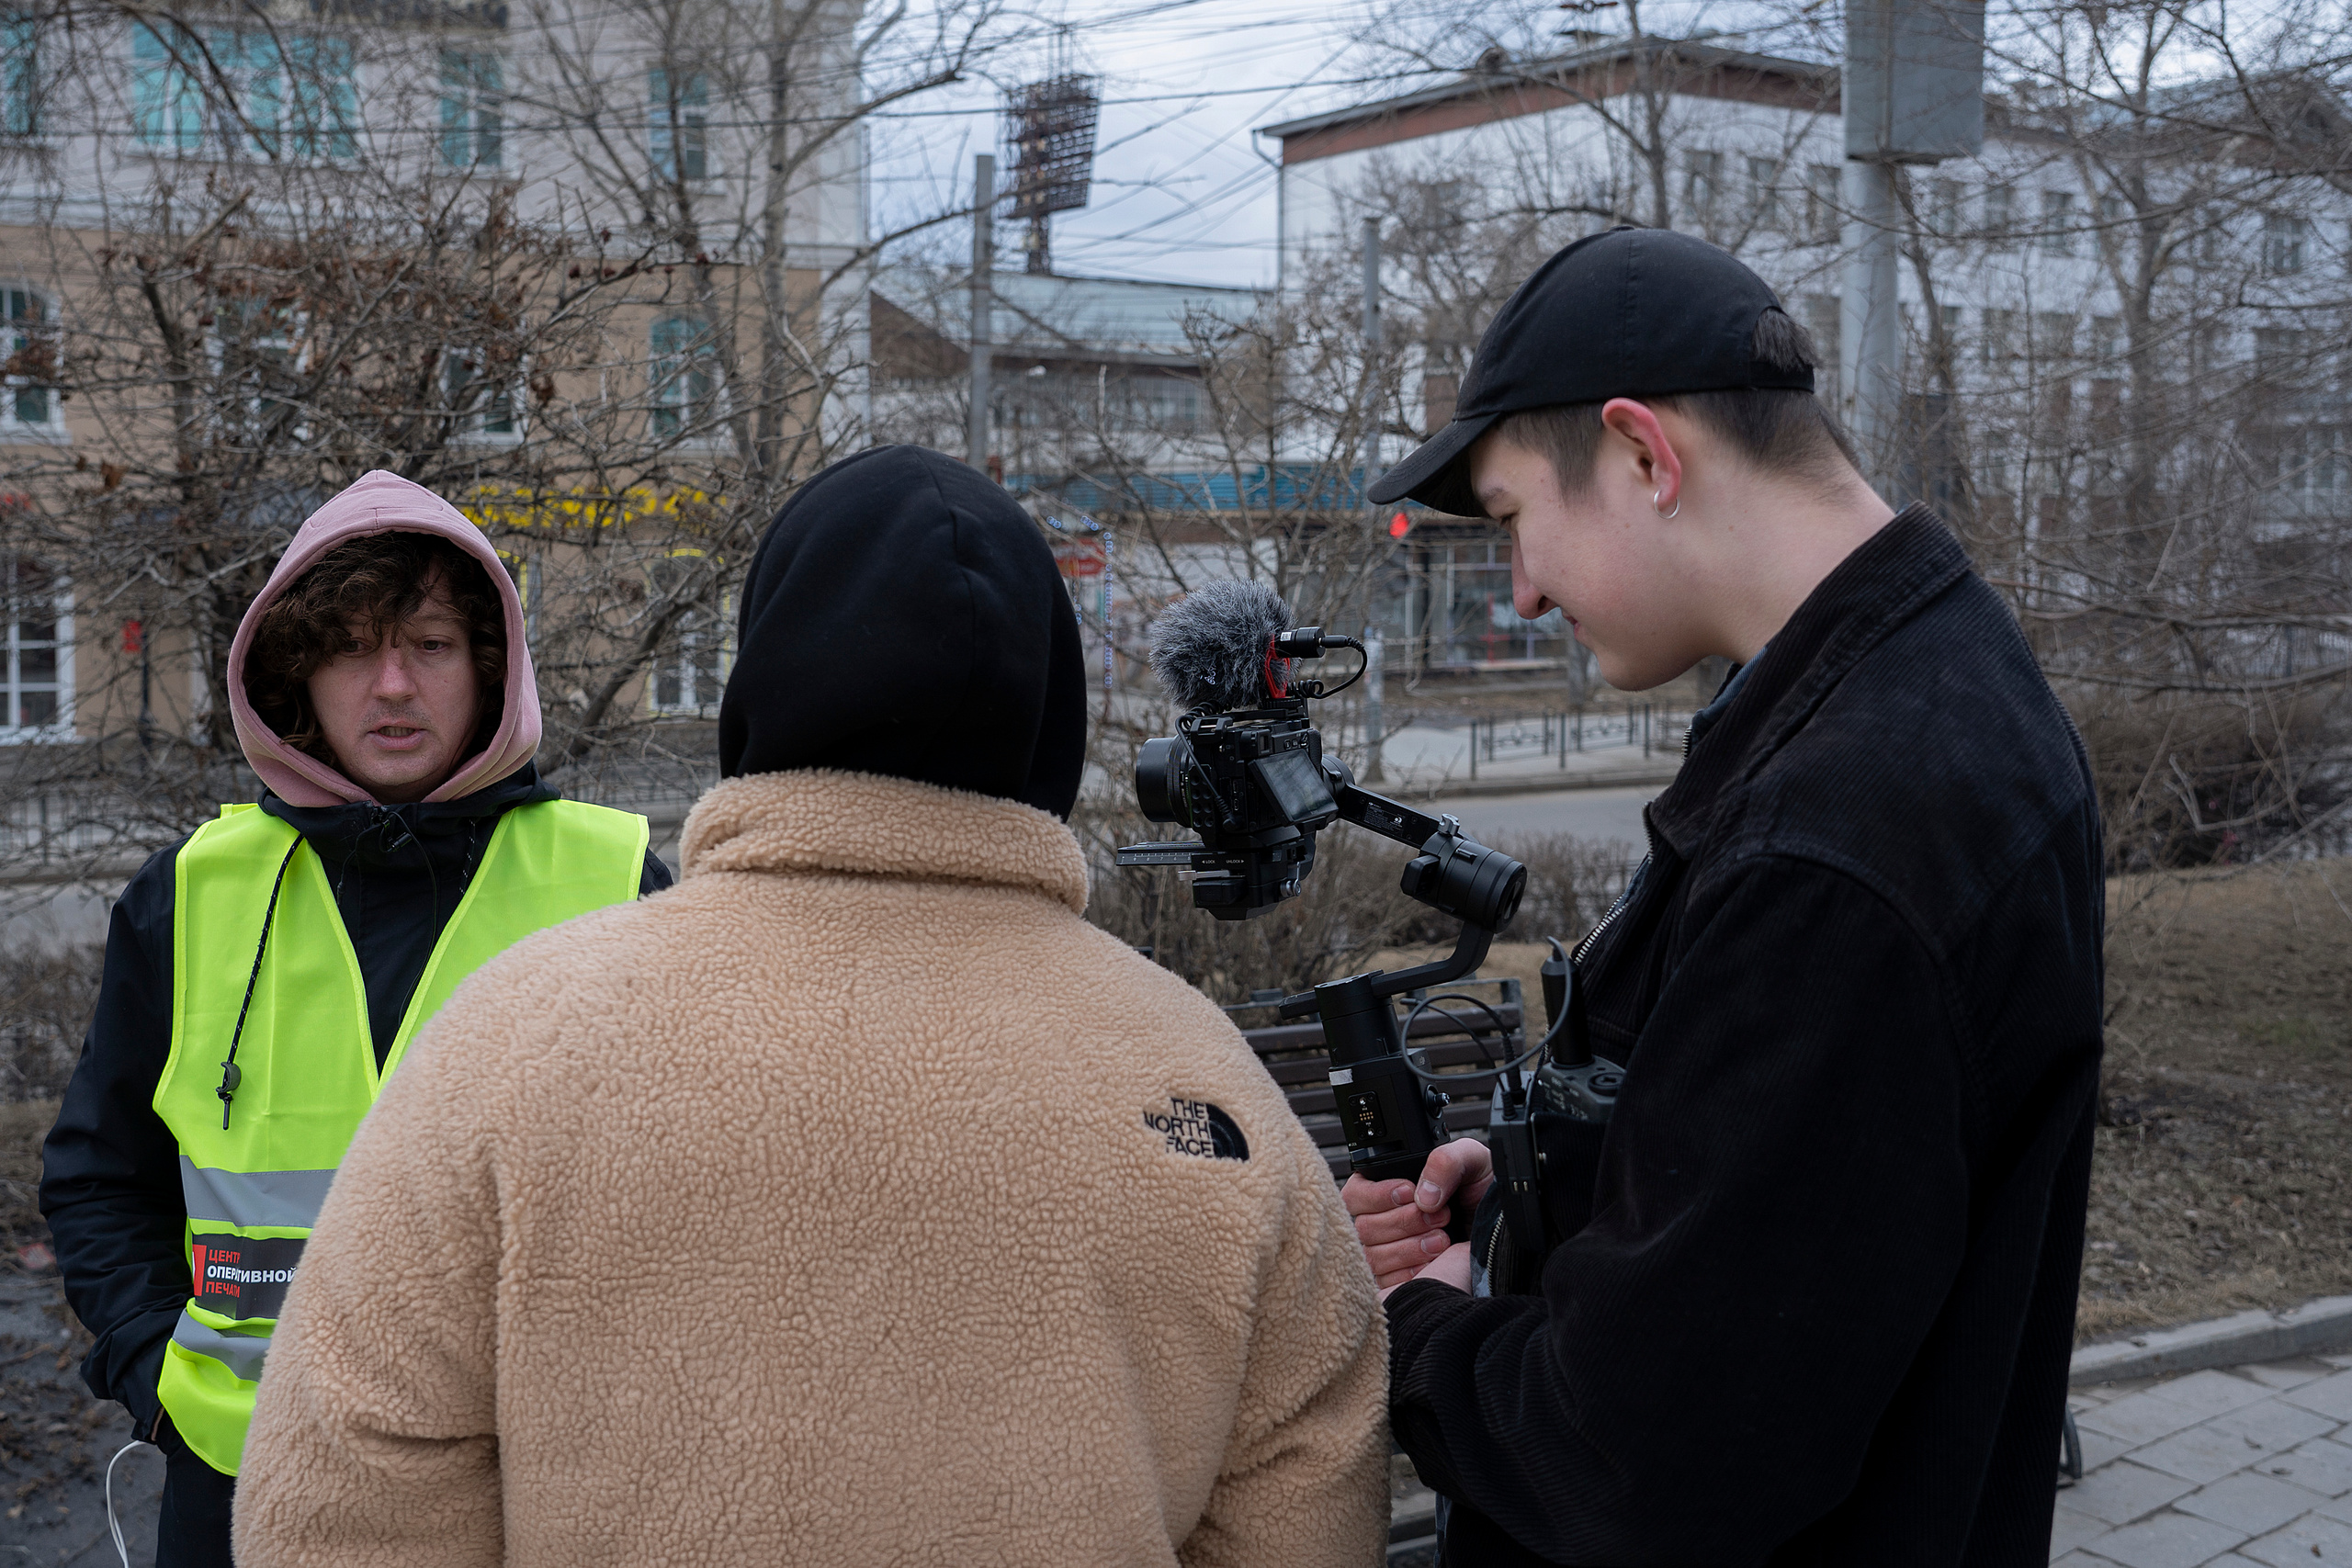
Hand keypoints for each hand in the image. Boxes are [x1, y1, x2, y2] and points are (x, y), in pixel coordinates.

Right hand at [1342, 1137, 1493, 1295]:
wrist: (1501, 1230)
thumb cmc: (1484, 1192)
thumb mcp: (1471, 1160)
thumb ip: (1445, 1162)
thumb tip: (1423, 1196)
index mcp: (1386, 1186)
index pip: (1356, 1193)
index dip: (1378, 1195)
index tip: (1410, 1194)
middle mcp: (1381, 1218)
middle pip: (1364, 1226)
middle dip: (1404, 1222)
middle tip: (1440, 1216)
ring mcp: (1386, 1251)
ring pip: (1373, 1255)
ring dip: (1409, 1248)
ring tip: (1442, 1240)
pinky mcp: (1395, 1278)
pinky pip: (1386, 1282)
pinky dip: (1411, 1272)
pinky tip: (1435, 1262)